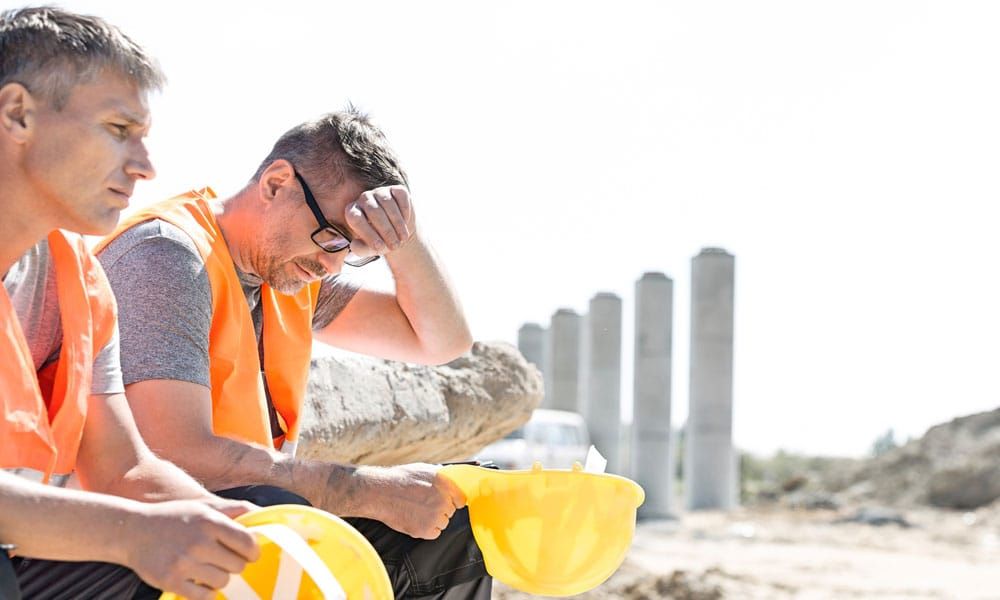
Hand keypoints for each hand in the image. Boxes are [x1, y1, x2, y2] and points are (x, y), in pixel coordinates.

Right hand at [123, 499, 259, 599]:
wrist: (133, 531)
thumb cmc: (176, 518)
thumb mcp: (205, 507)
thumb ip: (237, 510)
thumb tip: (268, 516)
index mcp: (210, 521)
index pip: (249, 544)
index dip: (252, 552)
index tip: (248, 554)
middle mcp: (198, 542)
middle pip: (238, 566)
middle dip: (234, 564)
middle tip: (222, 559)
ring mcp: (183, 563)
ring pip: (223, 582)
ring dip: (219, 578)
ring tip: (207, 567)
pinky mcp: (170, 581)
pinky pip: (205, 596)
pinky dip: (206, 592)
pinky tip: (198, 580)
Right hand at [342, 463, 465, 539]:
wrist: (380, 492)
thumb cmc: (399, 479)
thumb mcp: (423, 470)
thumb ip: (440, 477)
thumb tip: (451, 479)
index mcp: (445, 484)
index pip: (461, 499)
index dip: (452, 500)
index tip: (444, 500)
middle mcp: (443, 500)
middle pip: (450, 511)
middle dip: (440, 509)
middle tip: (423, 503)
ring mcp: (435, 516)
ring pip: (442, 522)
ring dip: (433, 519)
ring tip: (416, 509)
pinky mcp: (425, 530)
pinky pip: (433, 533)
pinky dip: (425, 529)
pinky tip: (413, 518)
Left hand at [344, 185, 415, 257]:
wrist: (399, 234)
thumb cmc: (381, 241)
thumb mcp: (370, 248)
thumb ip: (360, 249)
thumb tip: (354, 246)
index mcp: (352, 211)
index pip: (356, 218)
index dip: (367, 233)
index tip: (379, 247)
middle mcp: (364, 199)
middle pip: (374, 211)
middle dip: (386, 231)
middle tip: (394, 246)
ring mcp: (379, 192)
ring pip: (388, 203)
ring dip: (397, 223)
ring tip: (402, 238)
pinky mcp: (395, 189)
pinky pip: (401, 196)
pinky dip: (405, 211)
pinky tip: (406, 222)